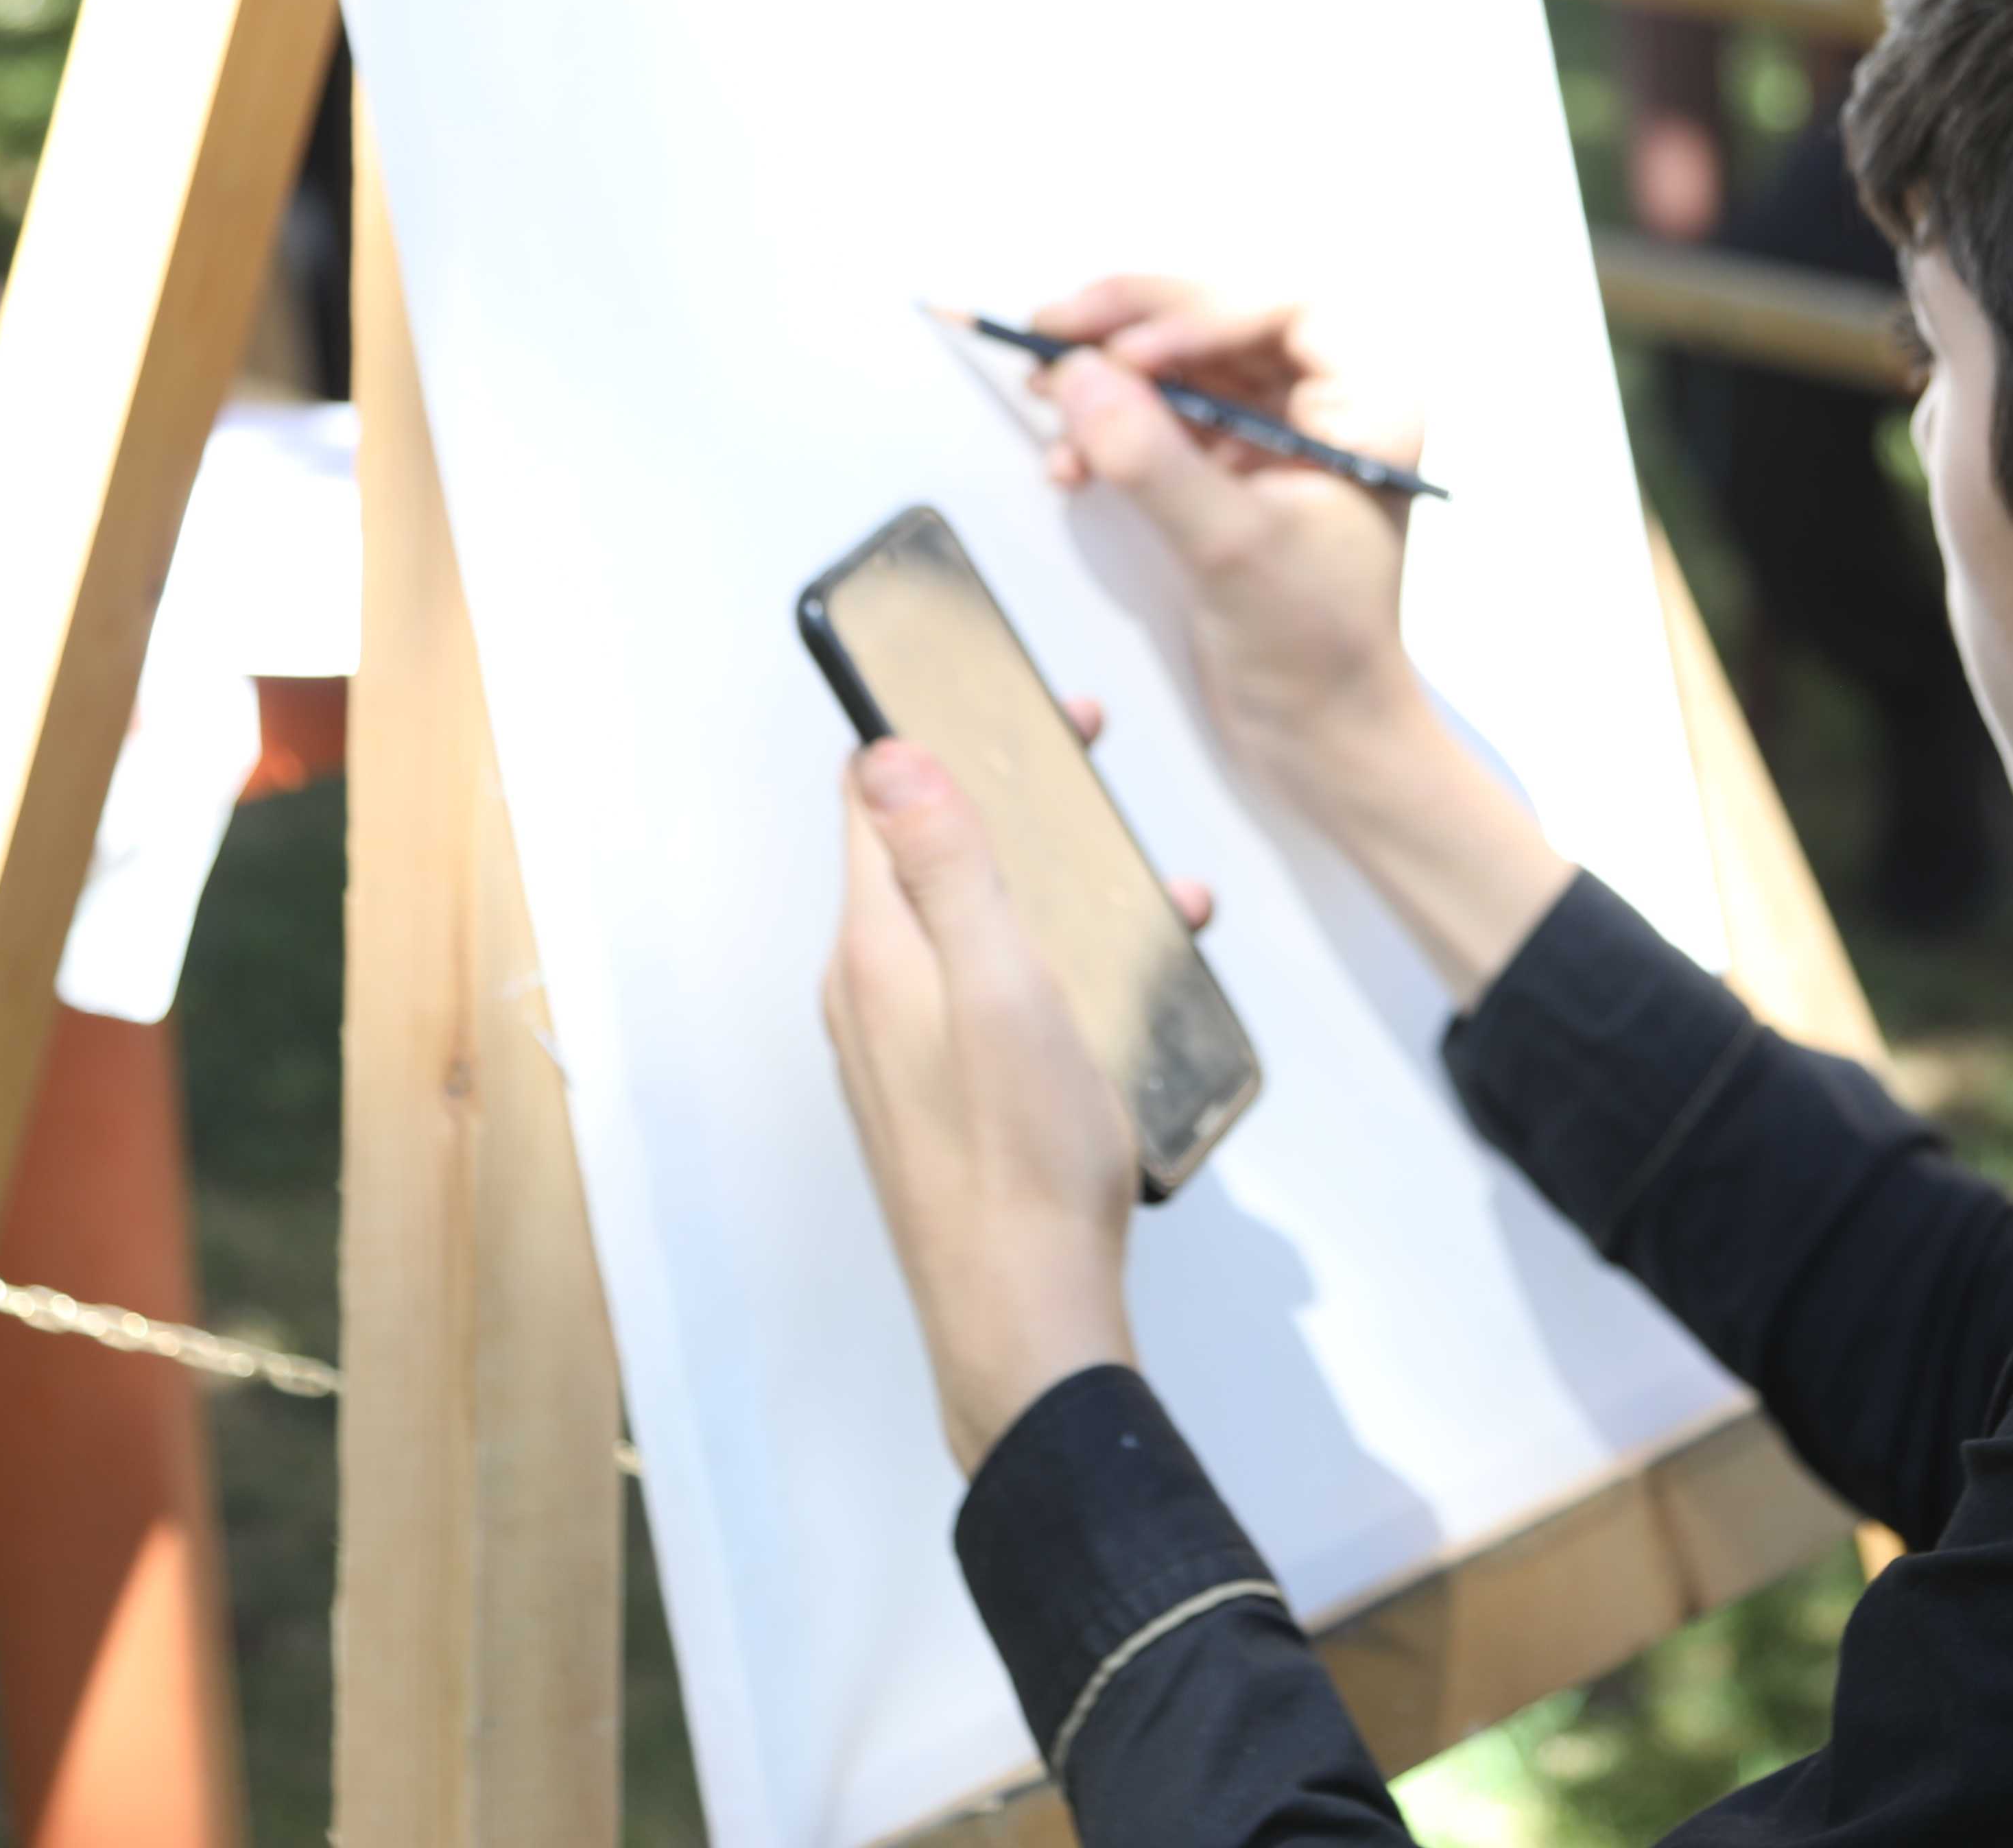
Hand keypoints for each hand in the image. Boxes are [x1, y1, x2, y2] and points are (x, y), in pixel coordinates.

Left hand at [820, 740, 1161, 1475]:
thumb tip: (888, 752)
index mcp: (876, 954)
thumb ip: (948, 865)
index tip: (992, 689)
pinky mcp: (947, 1096)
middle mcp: (873, 995)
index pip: (871, 802)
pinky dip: (1050, 958)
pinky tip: (1124, 984)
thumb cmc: (1024, 1164)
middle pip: (924, 855)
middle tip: (1081, 752)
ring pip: (968, 924)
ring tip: (1141, 880)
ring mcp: (906, 1051)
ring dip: (1044, 881)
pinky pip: (989, 991)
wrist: (1023, 1322)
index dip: (928, 731)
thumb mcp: (1002, 987)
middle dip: (1003, 793)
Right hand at [1024, 276, 1575, 999]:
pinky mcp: (1231, 473)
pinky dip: (1112, 427)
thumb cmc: (1318, 651)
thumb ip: (1154, 461)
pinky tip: (1069, 457)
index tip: (1127, 352)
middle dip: (1132, 327)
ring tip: (1044, 384)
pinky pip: (1164, 418)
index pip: (1284, 310)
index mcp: (1371, 406)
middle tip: (1052, 328)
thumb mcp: (1230, 549)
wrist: (1323, 738)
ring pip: (1184, 366)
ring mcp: (1277, 438)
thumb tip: (1081, 379)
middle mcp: (1329, 406)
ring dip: (1110, 374)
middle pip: (1221, 323)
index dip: (1198, 313)